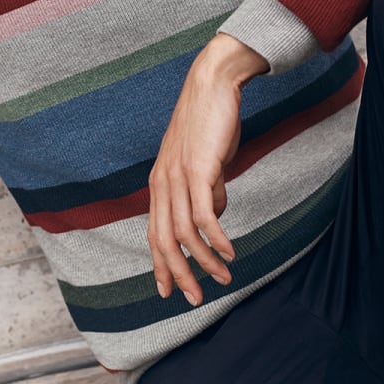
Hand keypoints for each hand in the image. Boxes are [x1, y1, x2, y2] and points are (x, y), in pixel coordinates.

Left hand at [147, 33, 267, 306]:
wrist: (211, 85)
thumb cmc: (209, 122)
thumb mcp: (204, 161)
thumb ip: (206, 188)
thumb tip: (214, 214)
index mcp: (160, 181)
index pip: (154, 232)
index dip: (160, 264)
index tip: (168, 291)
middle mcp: (163, 182)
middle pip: (164, 240)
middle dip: (178, 274)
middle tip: (196, 298)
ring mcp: (178, 176)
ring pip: (185, 233)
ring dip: (205, 261)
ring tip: (225, 277)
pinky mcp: (199, 169)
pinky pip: (205, 215)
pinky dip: (217, 239)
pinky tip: (229, 252)